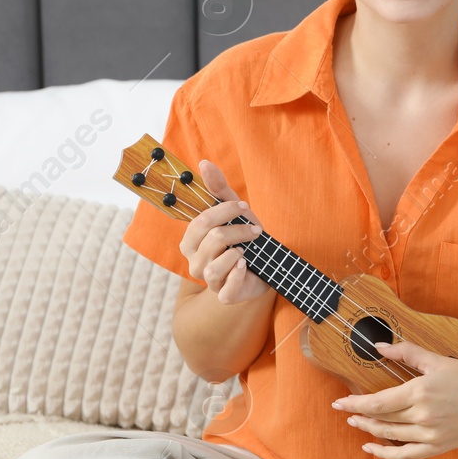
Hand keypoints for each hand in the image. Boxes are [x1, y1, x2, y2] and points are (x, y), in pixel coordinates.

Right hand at [178, 159, 269, 304]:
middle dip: (238, 230)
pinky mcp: (224, 296)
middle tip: (255, 229)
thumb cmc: (243, 236)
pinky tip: (247, 265)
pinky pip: (225, 291)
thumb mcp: (233, 210)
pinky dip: (239, 276)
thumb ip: (218, 188)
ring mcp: (208, 281)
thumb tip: (204, 163)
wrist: (267, 264)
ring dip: (238, 252)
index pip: (200, 221)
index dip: (224, 211)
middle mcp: (194, 262)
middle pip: (211, 240)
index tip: (244, 207)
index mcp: (190, 240)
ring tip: (248, 250)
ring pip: (214, 267)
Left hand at [329, 340, 457, 458]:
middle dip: (359, 415)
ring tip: (357, 423)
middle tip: (345, 411)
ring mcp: (430, 435)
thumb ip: (407, 353)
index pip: (378, 402)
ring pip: (390, 436)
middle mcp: (423, 416)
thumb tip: (380, 346)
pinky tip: (372, 448)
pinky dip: (385, 454)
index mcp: (420, 392)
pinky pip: (405, 455)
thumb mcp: (438, 361)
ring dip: (369, 431)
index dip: (355, 403)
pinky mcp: (437, 447)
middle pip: (381, 419)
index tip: (339, 402)